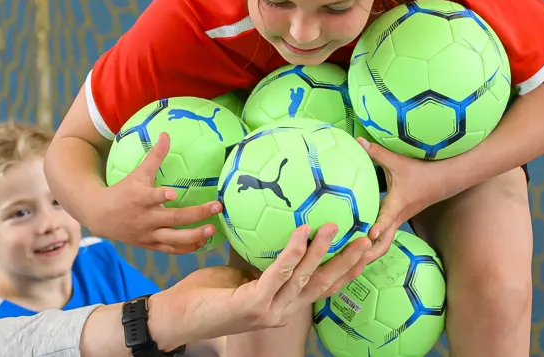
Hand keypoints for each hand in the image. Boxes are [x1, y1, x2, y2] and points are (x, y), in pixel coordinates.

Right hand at [90, 133, 223, 253]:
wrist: (100, 216)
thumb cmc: (123, 192)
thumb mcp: (138, 173)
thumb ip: (154, 157)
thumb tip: (166, 134)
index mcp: (140, 199)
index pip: (151, 197)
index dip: (161, 196)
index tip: (173, 193)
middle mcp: (146, 219)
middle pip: (173, 219)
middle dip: (196, 214)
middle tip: (216, 207)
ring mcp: (149, 234)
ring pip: (174, 239)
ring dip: (195, 236)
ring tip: (212, 229)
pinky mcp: (150, 245)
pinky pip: (171, 249)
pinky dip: (187, 247)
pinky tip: (203, 241)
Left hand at [150, 224, 373, 347]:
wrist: (176, 316)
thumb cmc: (204, 295)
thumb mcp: (239, 271)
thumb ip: (261, 260)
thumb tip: (274, 232)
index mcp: (281, 304)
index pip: (321, 286)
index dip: (345, 269)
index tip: (365, 248)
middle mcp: (281, 311)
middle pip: (324, 285)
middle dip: (348, 262)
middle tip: (368, 239)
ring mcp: (269, 311)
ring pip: (304, 277)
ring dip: (322, 251)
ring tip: (335, 226)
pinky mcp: (252, 304)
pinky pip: (277, 273)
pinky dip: (292, 252)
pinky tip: (302, 233)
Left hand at [355, 138, 462, 264]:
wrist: (444, 180)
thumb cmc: (421, 170)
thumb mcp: (398, 161)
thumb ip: (376, 153)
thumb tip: (357, 141)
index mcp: (398, 203)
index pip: (387, 217)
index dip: (378, 226)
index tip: (368, 234)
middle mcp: (398, 216)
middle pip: (384, 243)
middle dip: (368, 253)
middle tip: (348, 260)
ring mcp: (398, 221)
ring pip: (384, 244)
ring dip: (369, 253)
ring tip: (348, 261)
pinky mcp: (397, 220)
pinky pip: (385, 237)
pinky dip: (372, 245)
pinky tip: (356, 246)